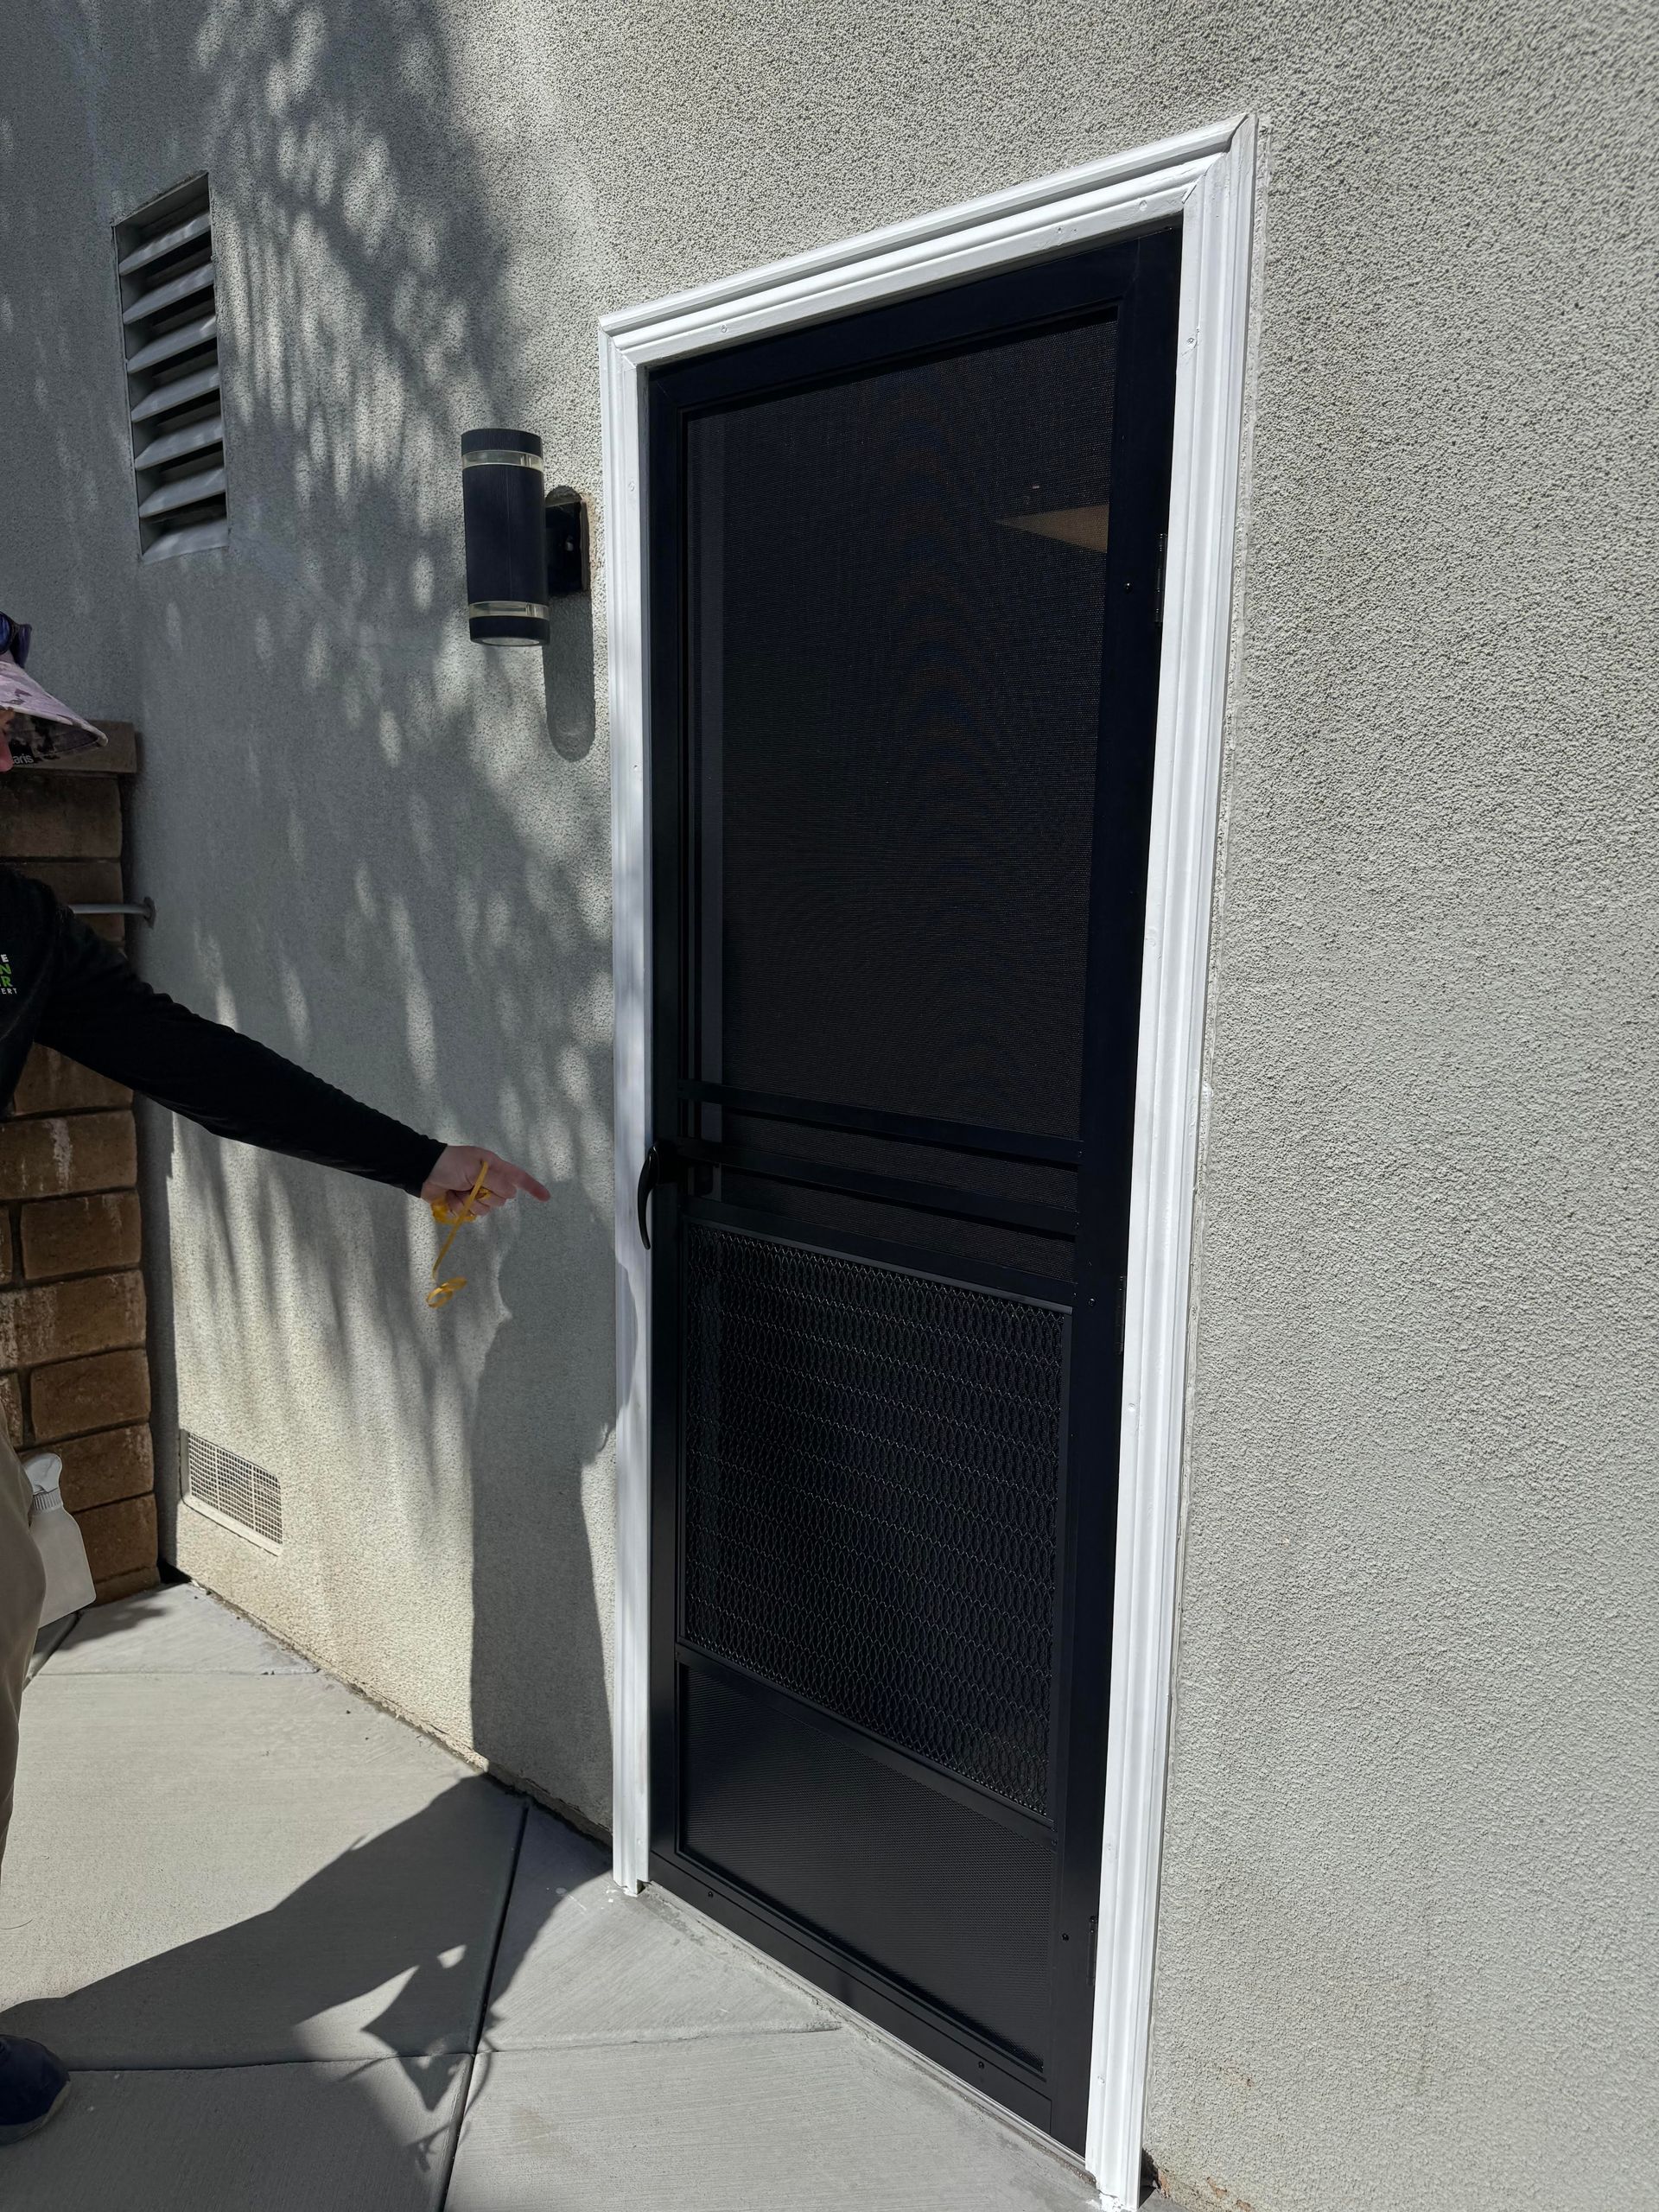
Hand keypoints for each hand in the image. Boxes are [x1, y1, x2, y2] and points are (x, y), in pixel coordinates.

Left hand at [421, 1145, 549, 1217]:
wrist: (422, 1170)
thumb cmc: (449, 1163)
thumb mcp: (475, 1168)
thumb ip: (495, 1181)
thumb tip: (511, 1194)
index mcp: (493, 1166)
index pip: (518, 1177)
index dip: (533, 1187)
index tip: (546, 1198)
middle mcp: (487, 1180)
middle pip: (501, 1199)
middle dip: (486, 1196)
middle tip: (470, 1186)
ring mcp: (474, 1192)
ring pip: (486, 1209)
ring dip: (470, 1202)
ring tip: (457, 1191)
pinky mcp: (462, 1202)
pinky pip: (470, 1214)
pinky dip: (460, 1207)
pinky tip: (450, 1197)